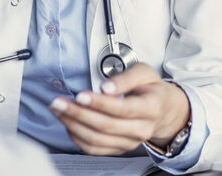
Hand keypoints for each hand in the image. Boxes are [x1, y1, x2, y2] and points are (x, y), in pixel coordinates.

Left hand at [48, 63, 190, 155]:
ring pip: (97, 140)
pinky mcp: (119, 148)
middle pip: (105, 126)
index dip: (99, 103)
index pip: (122, 109)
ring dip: (73, 125)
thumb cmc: (151, 89)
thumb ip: (125, 77)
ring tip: (58, 110)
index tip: (80, 95)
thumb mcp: (144, 72)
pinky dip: (77, 137)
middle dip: (78, 114)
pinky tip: (68, 123)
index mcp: (150, 108)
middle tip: (59, 102)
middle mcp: (141, 129)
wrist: (163, 110)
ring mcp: (130, 142)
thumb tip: (107, 87)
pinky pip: (95, 149)